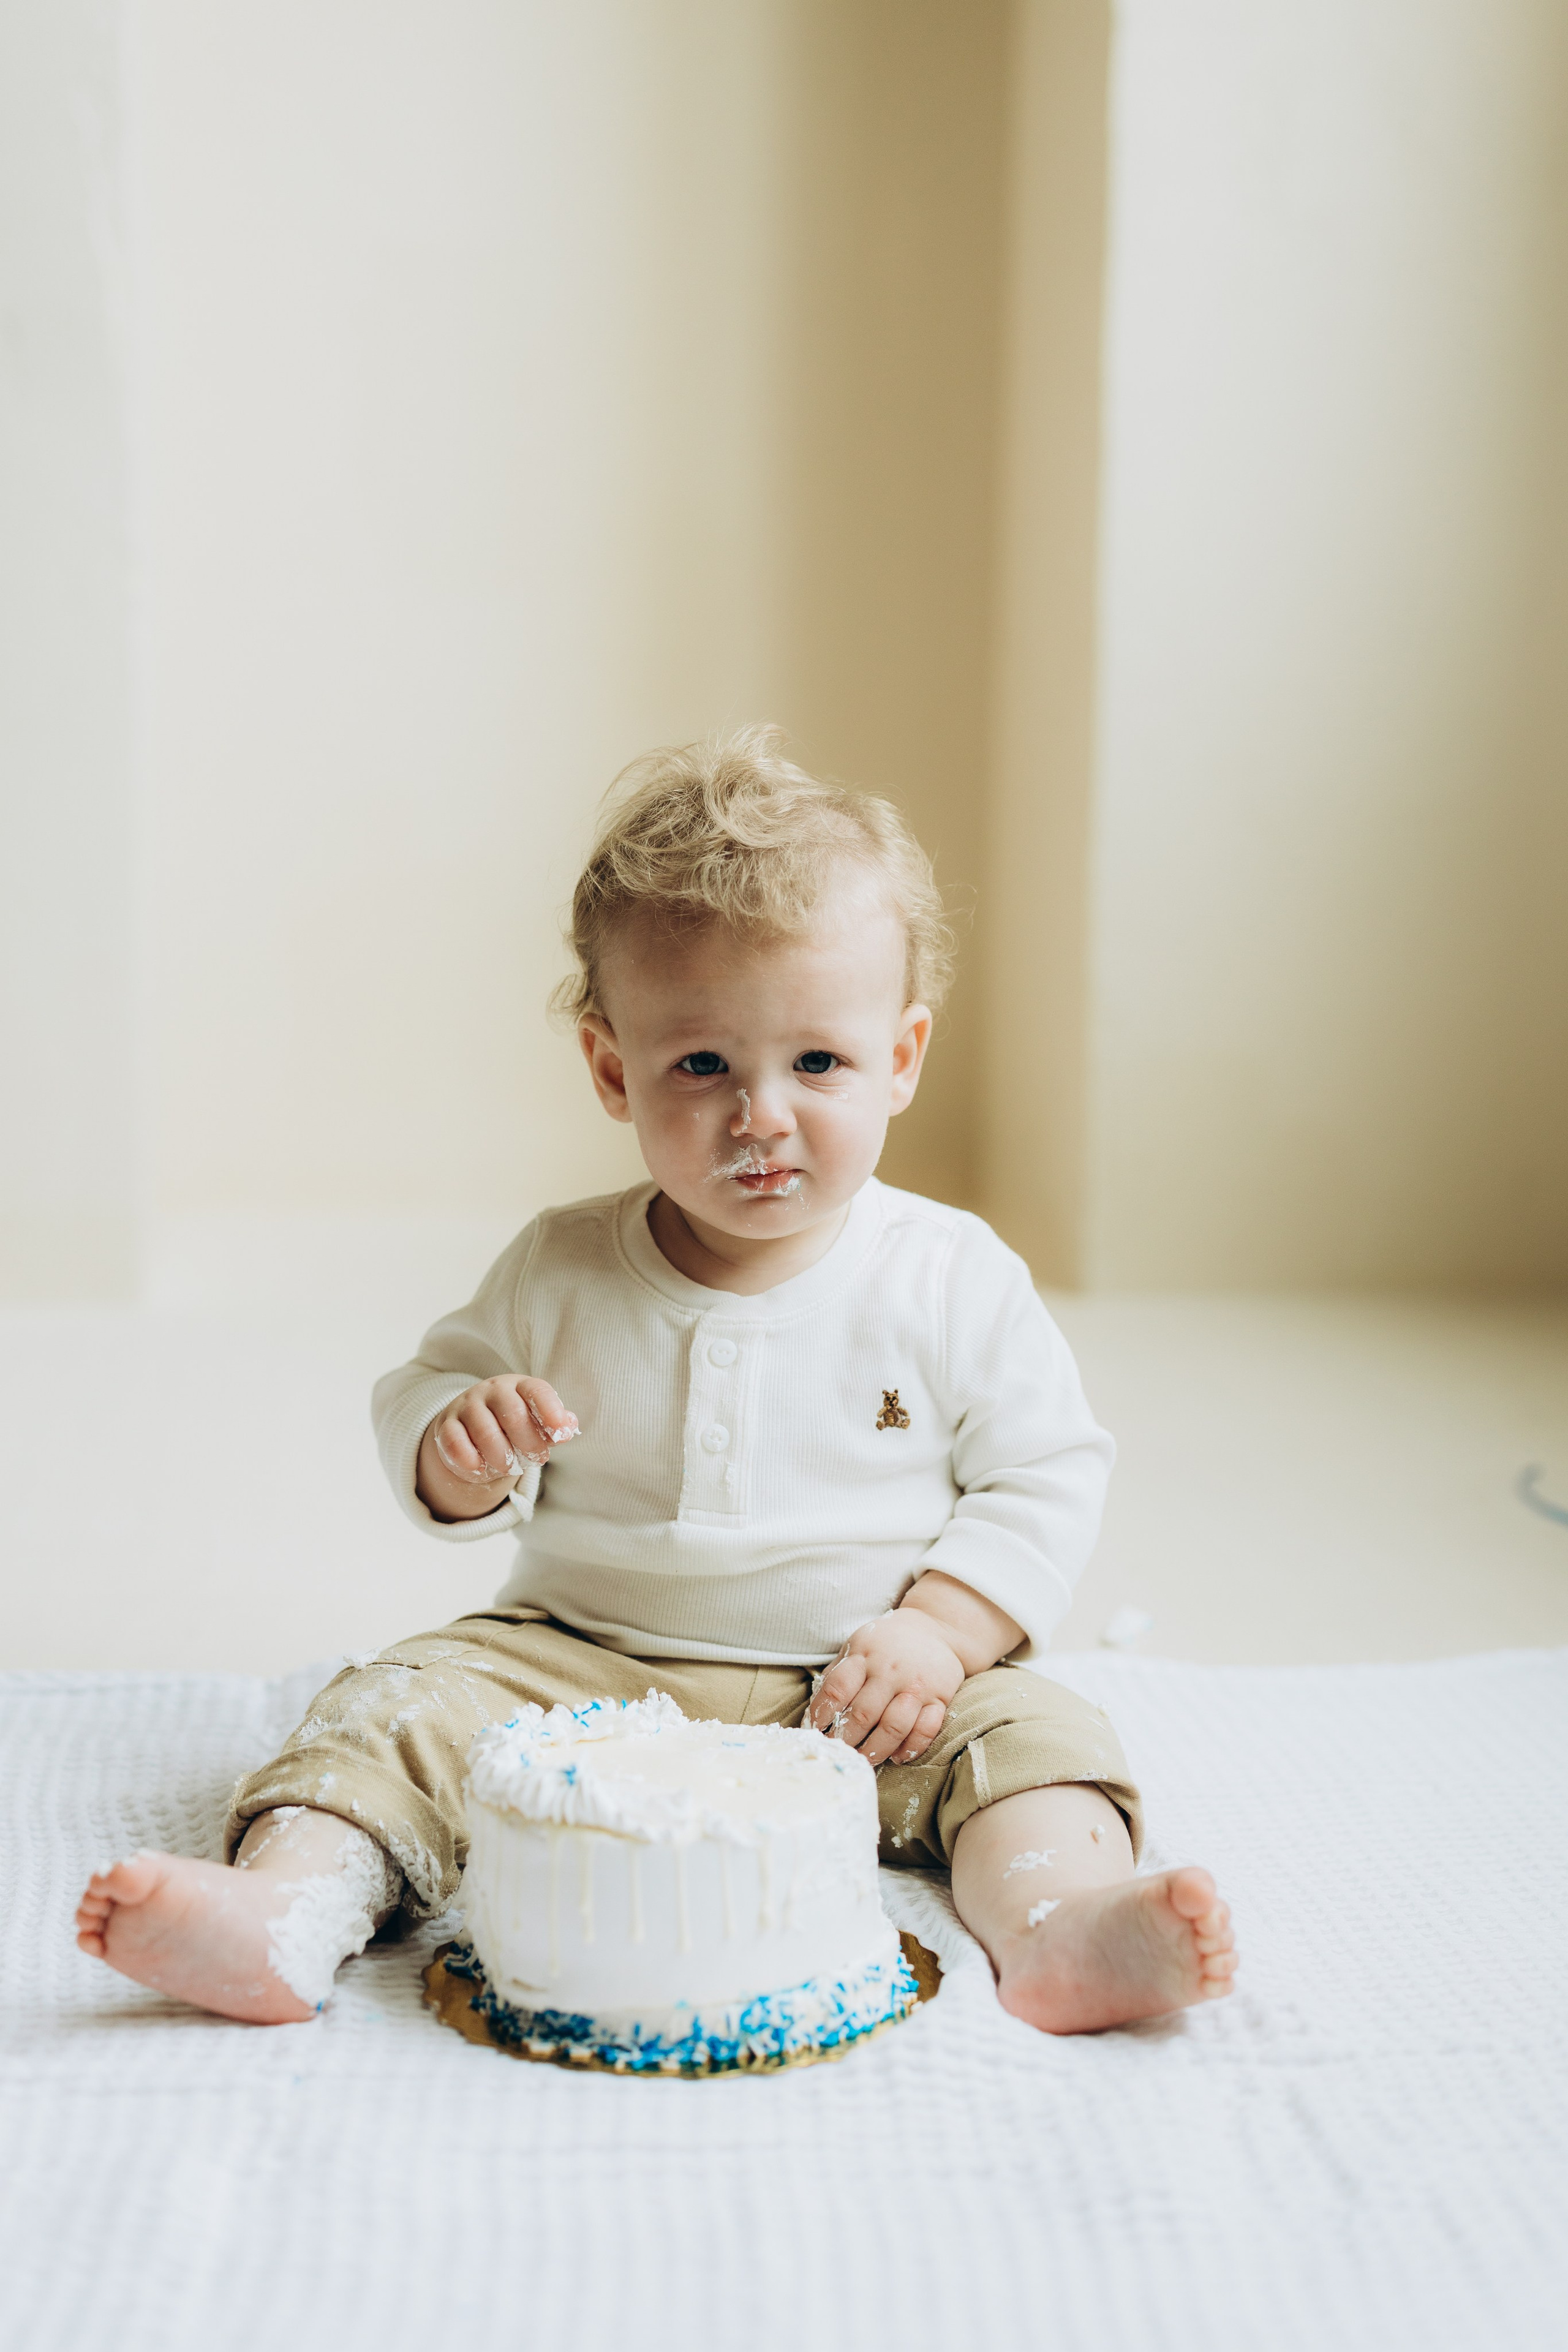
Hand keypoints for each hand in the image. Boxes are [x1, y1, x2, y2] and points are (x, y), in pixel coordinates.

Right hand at [416, 1376, 577, 1519]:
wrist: (471, 1428)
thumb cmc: (513, 1426)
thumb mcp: (536, 1423)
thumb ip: (554, 1426)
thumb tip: (569, 1426)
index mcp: (519, 1386)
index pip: (537, 1391)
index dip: (551, 1411)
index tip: (561, 1431)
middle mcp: (493, 1391)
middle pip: (513, 1413)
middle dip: (529, 1442)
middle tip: (537, 1459)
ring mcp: (467, 1406)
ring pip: (484, 1431)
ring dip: (501, 1456)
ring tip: (508, 1467)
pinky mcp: (446, 1425)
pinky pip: (455, 1442)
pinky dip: (469, 1460)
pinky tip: (479, 1469)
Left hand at [807, 1609, 964, 1767]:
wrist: (936, 1628)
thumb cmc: (888, 1642)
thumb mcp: (859, 1645)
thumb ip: (839, 1673)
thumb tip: (815, 1711)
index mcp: (864, 1655)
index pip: (837, 1689)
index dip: (822, 1714)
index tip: (815, 1731)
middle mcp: (890, 1671)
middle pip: (863, 1714)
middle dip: (846, 1740)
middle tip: (838, 1753)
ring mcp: (916, 1686)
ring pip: (894, 1726)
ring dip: (875, 1750)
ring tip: (863, 1761)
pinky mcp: (940, 1698)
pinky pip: (926, 1729)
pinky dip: (911, 1748)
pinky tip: (897, 1756)